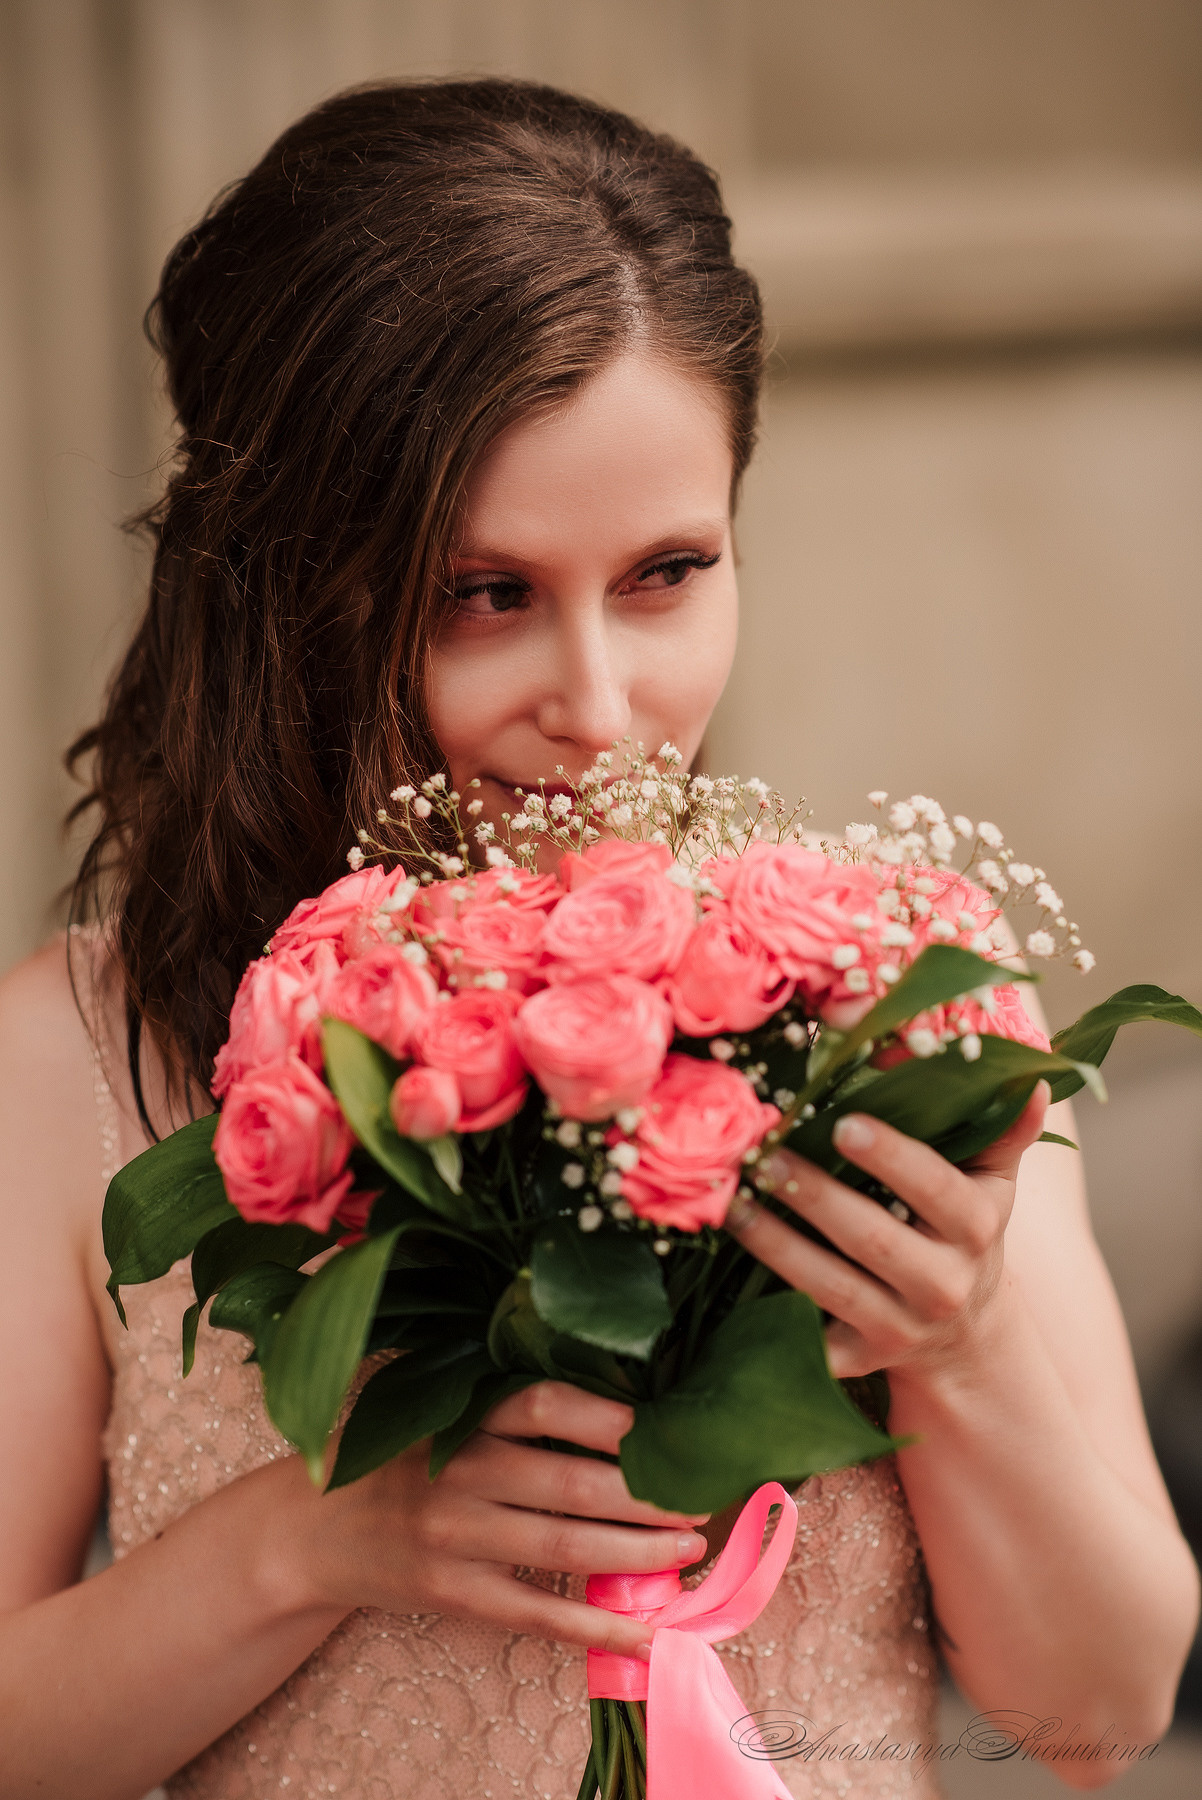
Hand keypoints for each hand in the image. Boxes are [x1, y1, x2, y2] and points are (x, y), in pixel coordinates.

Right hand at [299, 1380, 708, 1655]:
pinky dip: (597, 1625)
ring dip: (638, 1553)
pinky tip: (646, 1632)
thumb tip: (620, 1409)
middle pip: (570, 1481)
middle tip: (701, 1498)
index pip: (544, 1404)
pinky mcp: (453, 1594)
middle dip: (646, 1494)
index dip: (608, 1415)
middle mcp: (459, 1472)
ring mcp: (455, 1537)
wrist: (310, 1529)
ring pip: (564, 1547)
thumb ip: (508, 1409)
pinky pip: (538, 1612)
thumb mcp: (438, 1413)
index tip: (665, 1427)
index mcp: (461, 1417)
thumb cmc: (397, 1460)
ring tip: (689, 1551)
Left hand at [726, 1082, 1050, 1381]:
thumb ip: (1003, 1130)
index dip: (894, 1159)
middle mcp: (942, 1285)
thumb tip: (1029, 1078)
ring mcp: (897, 1327)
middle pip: (874, 1240)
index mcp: (977, 1229)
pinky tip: (726, 1268)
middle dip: (816, 1196)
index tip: (844, 1123)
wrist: (964, 1339)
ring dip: (777, 1244)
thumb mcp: (992, 1184)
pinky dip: (766, 1310)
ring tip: (735, 1201)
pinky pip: (807, 1337)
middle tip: (766, 1155)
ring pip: (830, 1286)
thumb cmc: (965, 1233)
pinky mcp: (857, 1358)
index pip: (938, 1190)